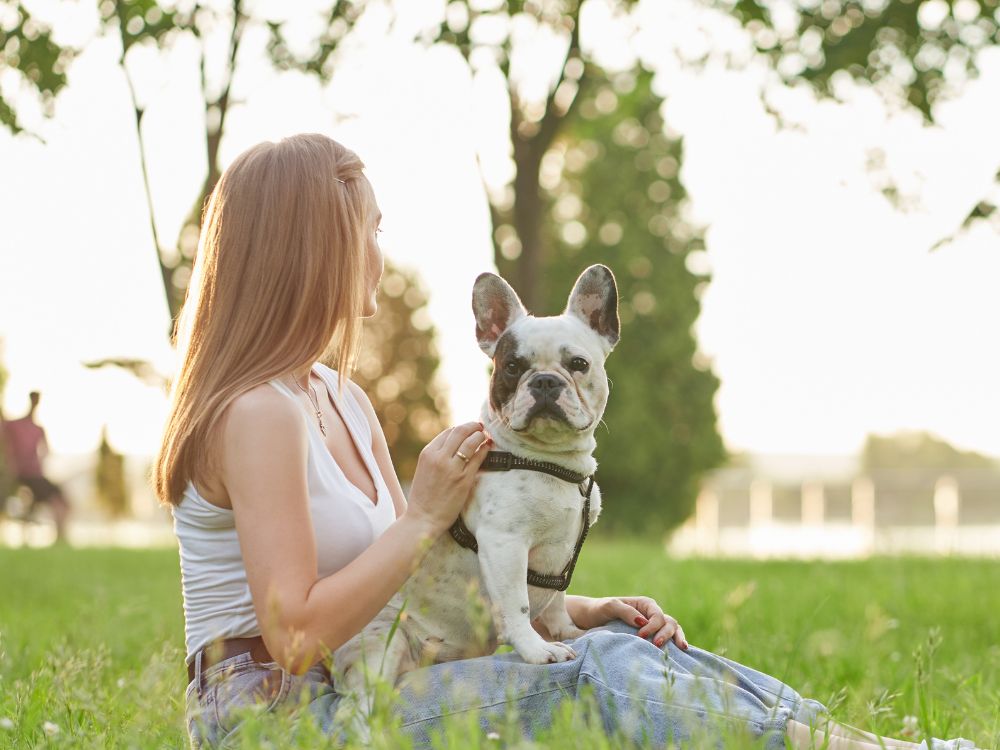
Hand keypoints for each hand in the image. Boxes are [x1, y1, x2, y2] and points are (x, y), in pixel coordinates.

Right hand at [404, 422, 491, 534]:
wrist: (423, 518)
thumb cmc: (424, 497)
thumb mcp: (424, 469)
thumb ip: (437, 456)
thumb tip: (455, 444)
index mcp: (428, 453)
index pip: (448, 432)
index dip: (461, 428)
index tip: (469, 429)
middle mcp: (439, 458)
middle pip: (460, 432)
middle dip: (473, 426)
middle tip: (480, 426)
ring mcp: (452, 468)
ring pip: (471, 441)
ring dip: (480, 435)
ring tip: (485, 436)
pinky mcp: (464, 480)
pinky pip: (478, 458)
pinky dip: (485, 449)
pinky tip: (488, 447)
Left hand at [568, 595, 687, 649]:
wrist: (591, 620)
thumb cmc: (600, 610)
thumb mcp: (610, 606)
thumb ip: (626, 611)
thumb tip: (643, 622)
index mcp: (645, 604)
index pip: (658, 615)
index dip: (653, 626)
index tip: (641, 636)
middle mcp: (652, 615)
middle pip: (669, 622)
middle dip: (666, 634)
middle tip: (656, 645)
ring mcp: (653, 627)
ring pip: (673, 630)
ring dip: (676, 638)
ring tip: (680, 649)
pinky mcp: (651, 638)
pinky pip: (667, 640)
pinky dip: (674, 644)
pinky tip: (681, 652)